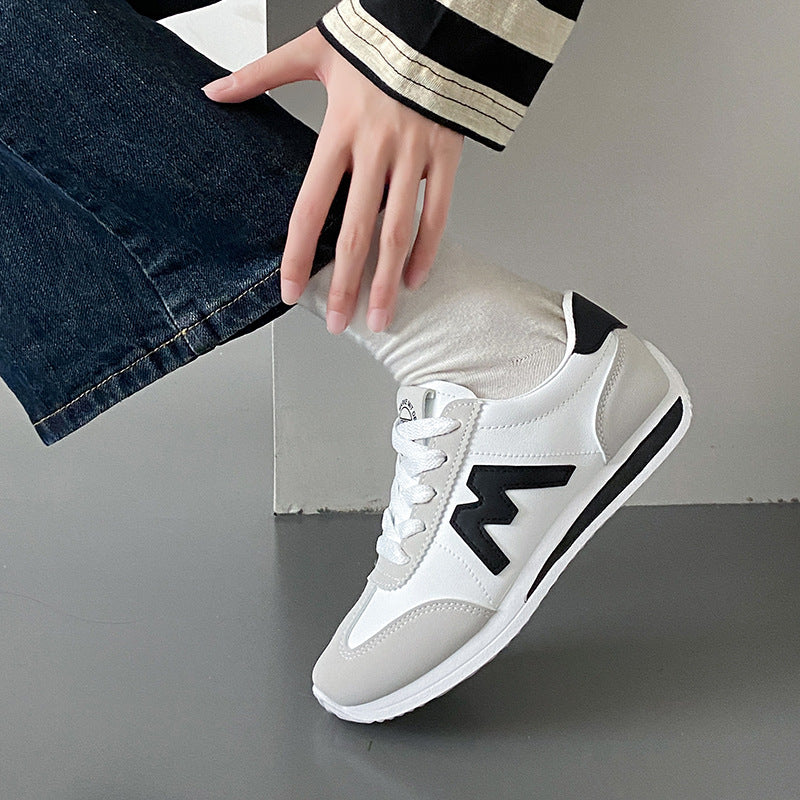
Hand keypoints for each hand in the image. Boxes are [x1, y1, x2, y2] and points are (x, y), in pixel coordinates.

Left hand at [201, 27, 463, 333]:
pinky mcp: (446, 156)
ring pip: (399, 231)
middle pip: (356, 233)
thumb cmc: (376, 39)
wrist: (436, 20)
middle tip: (338, 325)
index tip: (290, 290)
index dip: (298, 253)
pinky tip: (414, 279)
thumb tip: (215, 91)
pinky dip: (427, 249)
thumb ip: (262, 74)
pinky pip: (439, 213)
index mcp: (340, 131)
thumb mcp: (313, 51)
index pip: (311, 207)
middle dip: (345, 285)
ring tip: (378, 317)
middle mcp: (377, 149)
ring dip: (386, 280)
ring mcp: (414, 156)